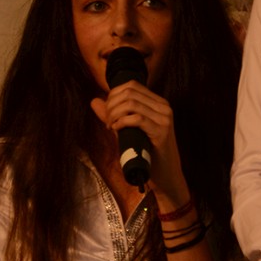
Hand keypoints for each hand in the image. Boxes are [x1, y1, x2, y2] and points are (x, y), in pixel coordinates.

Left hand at [91, 83, 186, 201]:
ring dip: (114, 114)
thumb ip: (113, 115)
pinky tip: (116, 129)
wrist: (166, 175)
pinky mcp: (162, 131)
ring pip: (132, 103)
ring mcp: (164, 118)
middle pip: (130, 92)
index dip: (114, 95)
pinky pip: (137, 118)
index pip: (132, 85)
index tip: (107, 112)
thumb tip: (94, 101)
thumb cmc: (147, 154)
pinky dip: (122, 122)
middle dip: (112, 104)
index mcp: (158, 103)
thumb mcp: (128, 130)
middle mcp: (164, 107)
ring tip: (111, 126)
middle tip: (107, 121)